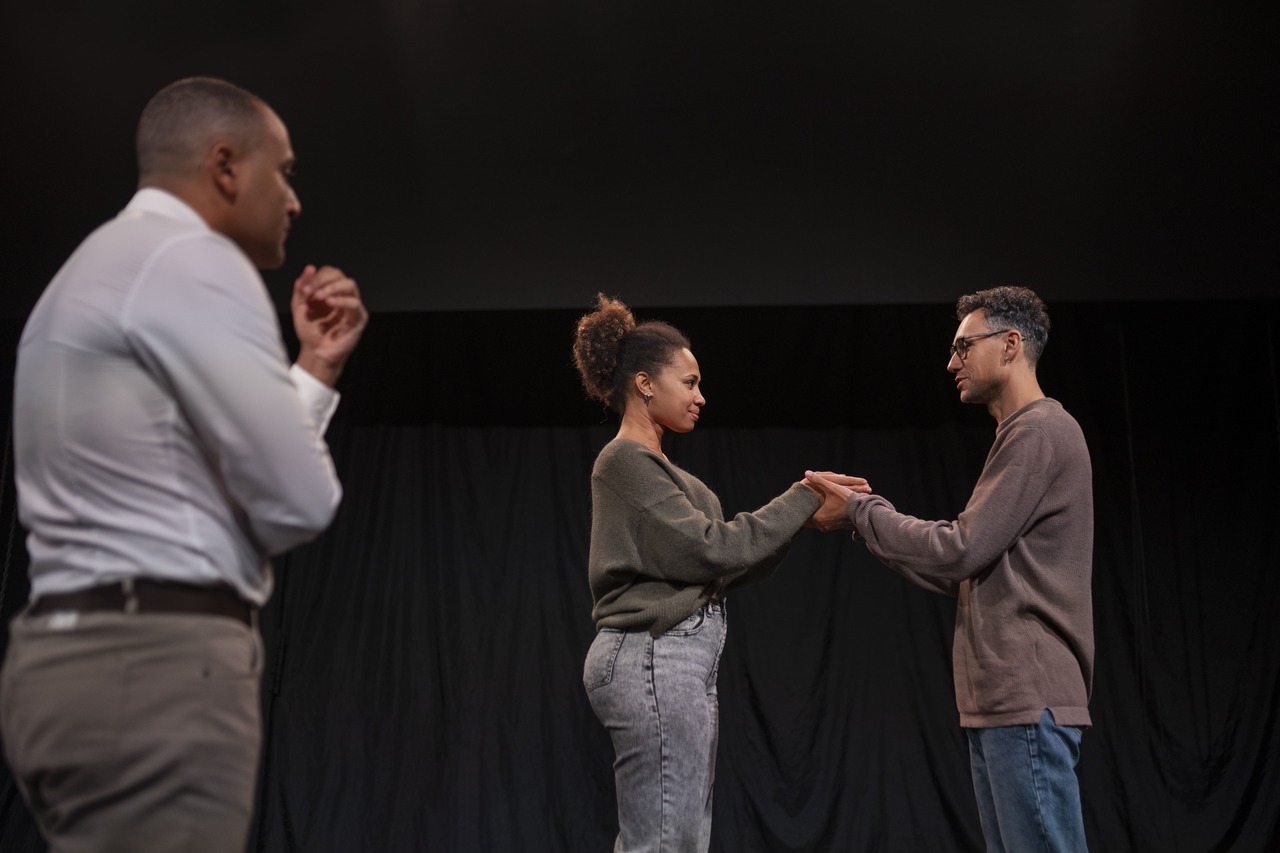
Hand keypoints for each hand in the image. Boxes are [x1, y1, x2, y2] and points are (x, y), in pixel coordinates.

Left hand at [291, 265, 368, 386]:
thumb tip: (310, 268)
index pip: (328, 273)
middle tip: (311, 293)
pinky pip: (355, 303)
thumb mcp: (299, 306)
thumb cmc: (309, 332)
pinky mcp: (359, 318)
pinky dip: (342, 300)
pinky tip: (330, 304)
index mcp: (329, 291)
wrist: (315, 353)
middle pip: (340, 275)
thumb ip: (302, 288)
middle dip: (323, 280)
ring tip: (319, 298)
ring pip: (350, 285)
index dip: (316, 277)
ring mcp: (352, 306)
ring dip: (333, 288)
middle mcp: (342, 296)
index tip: (304, 291)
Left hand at [802, 470, 858, 531]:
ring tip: (808, 508)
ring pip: (818, 521)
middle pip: (810, 519)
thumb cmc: (846, 499)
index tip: (792, 508)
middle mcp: (822, 525)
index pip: (804, 515)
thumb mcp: (832, 487)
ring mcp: (829, 527)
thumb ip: (818, 480)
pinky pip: (826, 522)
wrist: (863, 510)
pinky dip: (824, 516)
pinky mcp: (836, 527)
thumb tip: (806, 472)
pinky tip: (822, 511)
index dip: (799, 509)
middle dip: (807, 512)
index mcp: (818, 517)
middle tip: (797, 509)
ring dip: (816, 514)